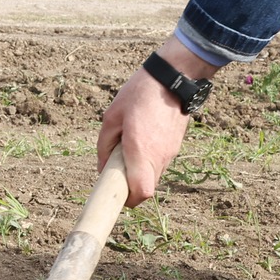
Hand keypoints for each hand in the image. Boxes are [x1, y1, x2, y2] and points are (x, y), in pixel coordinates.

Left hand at [98, 45, 213, 202]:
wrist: (173, 79)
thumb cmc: (139, 94)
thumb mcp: (112, 117)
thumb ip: (105, 146)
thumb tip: (102, 168)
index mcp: (140, 150)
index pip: (141, 192)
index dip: (128, 199)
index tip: (116, 192)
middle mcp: (158, 156)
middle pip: (146, 188)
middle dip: (131, 186)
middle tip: (118, 169)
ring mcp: (170, 153)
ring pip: (154, 177)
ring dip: (140, 172)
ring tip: (130, 149)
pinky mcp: (176, 147)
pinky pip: (160, 164)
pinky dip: (149, 161)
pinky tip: (142, 140)